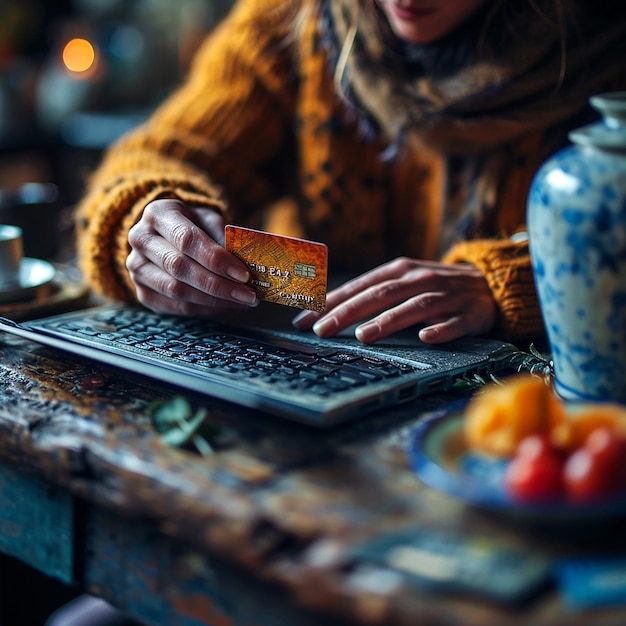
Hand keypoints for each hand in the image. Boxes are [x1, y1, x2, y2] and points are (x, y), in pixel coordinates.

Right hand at [126, 199, 257, 314]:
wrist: (166, 236)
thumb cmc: (193, 225)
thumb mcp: (209, 220)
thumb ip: (225, 238)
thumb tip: (246, 265)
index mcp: (158, 214)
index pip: (187, 240)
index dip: (216, 260)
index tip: (244, 274)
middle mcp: (140, 240)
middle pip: (180, 268)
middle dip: (219, 285)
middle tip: (249, 295)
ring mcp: (137, 269)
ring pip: (176, 291)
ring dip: (214, 301)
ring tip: (242, 301)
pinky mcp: (143, 292)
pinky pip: (175, 306)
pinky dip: (205, 309)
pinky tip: (226, 306)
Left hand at [292, 257, 496, 343]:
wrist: (490, 284)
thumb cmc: (435, 286)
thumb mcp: (404, 282)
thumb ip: (373, 294)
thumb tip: (331, 313)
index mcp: (400, 270)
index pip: (359, 286)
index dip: (331, 302)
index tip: (305, 319)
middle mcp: (420, 279)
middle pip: (380, 295)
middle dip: (348, 312)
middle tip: (323, 330)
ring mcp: (446, 296)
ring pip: (414, 306)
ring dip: (388, 321)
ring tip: (364, 336)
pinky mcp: (470, 313)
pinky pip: (454, 323)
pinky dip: (440, 329)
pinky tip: (425, 337)